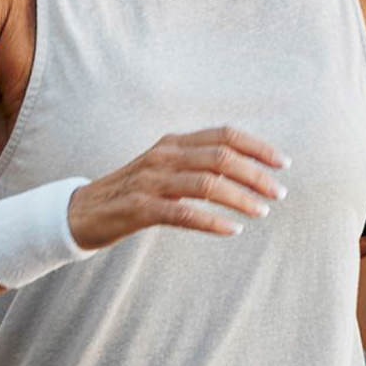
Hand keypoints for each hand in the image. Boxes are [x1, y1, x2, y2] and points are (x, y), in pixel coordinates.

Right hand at [67, 126, 289, 249]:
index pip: (224, 135)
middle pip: (221, 158)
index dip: (257, 147)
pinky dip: (212, 222)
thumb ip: (196, 163)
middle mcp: (163, 156)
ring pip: (207, 184)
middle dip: (256, 174)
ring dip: (240, 198)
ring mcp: (151, 181)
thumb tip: (243, 169)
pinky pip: (184, 214)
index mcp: (173, 142)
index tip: (283, 163)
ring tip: (261, 211)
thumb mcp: (164, 168)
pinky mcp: (140, 208)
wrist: (82, 212)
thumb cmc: (131, 192)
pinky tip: (232, 230)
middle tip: (279, 193)